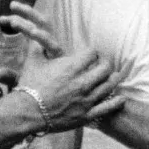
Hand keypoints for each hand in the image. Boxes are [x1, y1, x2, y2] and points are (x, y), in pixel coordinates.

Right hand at [0, 1, 124, 130]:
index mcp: (71, 67)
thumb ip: (37, 46)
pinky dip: (117, 101)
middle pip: (106, 68)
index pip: (93, 53)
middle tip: (102, 64)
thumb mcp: (32, 61)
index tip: (90, 54)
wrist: (26, 112)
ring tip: (112, 77)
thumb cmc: (29, 86)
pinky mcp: (86, 115)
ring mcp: (86, 99)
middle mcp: (82, 82)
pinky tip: (122, 97)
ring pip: (110, 85)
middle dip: (105, 64)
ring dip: (113, 79)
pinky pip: (108, 107)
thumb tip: (35, 33)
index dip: (92, 52)